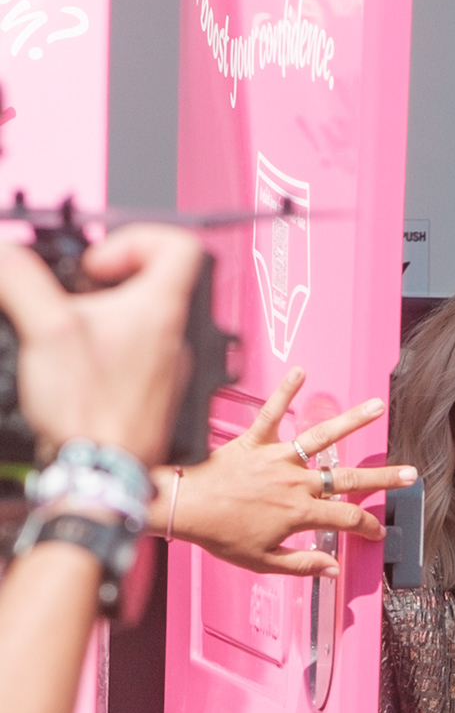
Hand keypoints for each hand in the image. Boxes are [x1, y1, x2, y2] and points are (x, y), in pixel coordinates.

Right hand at [0, 224, 201, 462]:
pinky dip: (105, 350)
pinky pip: (134, 356)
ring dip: (102, 317)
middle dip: (105, 281)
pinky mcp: (152, 394)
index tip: (98, 263)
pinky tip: (75, 365)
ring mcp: (167, 368)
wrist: (102, 473)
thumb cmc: (90, 411)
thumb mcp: (45, 328)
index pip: (180, 245)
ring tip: (68, 332)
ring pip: (140, 322)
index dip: (136, 239)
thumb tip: (4, 252)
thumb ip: (20, 278)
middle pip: (153, 282)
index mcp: (164, 309)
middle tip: (72, 296)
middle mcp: (175, 337)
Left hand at [162, 368, 417, 577]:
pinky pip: (272, 413)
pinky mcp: (255, 441)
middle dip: (383, 477)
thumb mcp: (262, 561)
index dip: (368, 526)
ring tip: (376, 407)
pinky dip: (286, 392)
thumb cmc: (218, 535)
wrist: (183, 508)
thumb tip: (332, 571)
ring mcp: (277, 458)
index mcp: (299, 513)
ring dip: (352, 421)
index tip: (377, 531)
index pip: (347, 519)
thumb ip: (301, 565)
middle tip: (409, 473)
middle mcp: (294, 482)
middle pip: (348, 478)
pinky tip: (301, 373)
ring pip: (321, 438)